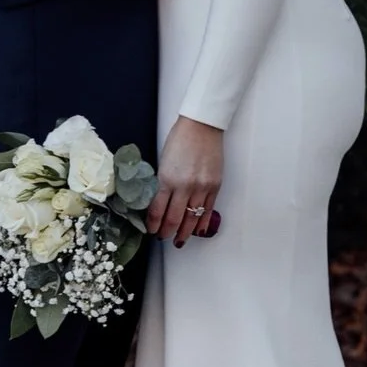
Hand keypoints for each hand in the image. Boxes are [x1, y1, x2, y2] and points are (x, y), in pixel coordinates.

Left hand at [147, 115, 223, 246]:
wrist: (202, 126)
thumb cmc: (180, 139)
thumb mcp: (164, 162)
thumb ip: (163, 183)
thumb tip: (161, 203)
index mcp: (167, 179)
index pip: (157, 210)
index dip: (153, 224)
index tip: (151, 230)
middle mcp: (185, 187)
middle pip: (174, 219)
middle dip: (167, 232)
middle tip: (163, 237)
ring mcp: (202, 188)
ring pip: (192, 219)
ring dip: (184, 232)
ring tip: (179, 240)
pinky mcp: (214, 186)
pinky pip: (208, 211)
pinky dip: (202, 223)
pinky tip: (197, 231)